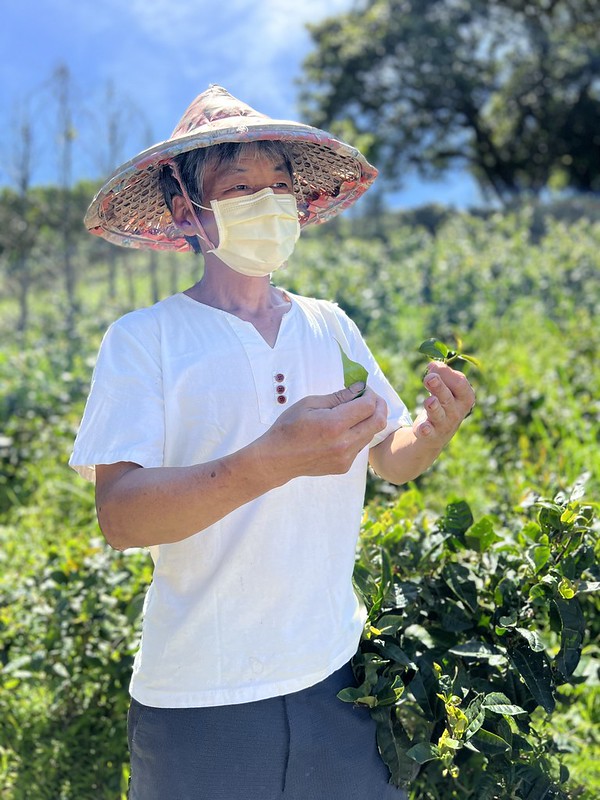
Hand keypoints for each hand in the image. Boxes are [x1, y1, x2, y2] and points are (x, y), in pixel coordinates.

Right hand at [257, 383, 387, 483]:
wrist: (277, 459)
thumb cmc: (289, 427)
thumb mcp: (309, 404)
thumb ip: (338, 397)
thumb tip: (359, 388)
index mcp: (335, 424)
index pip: (368, 406)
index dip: (370, 394)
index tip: (363, 389)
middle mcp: (345, 443)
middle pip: (378, 421)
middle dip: (379, 406)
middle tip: (370, 398)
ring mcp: (346, 458)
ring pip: (371, 434)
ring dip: (368, 420)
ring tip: (353, 413)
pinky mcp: (344, 466)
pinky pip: (360, 446)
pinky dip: (358, 434)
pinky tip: (343, 430)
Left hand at [413, 362, 474, 444]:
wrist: (437, 433)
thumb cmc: (444, 404)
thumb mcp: (446, 389)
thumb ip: (441, 376)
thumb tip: (432, 364)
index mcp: (465, 397)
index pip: (460, 383)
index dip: (446, 374)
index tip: (431, 366)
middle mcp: (456, 411)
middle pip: (447, 397)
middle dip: (439, 387)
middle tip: (430, 378)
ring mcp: (444, 424)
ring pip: (438, 414)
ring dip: (433, 407)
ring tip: (429, 401)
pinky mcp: (431, 434)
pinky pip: (428, 432)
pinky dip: (425, 430)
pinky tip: (423, 428)